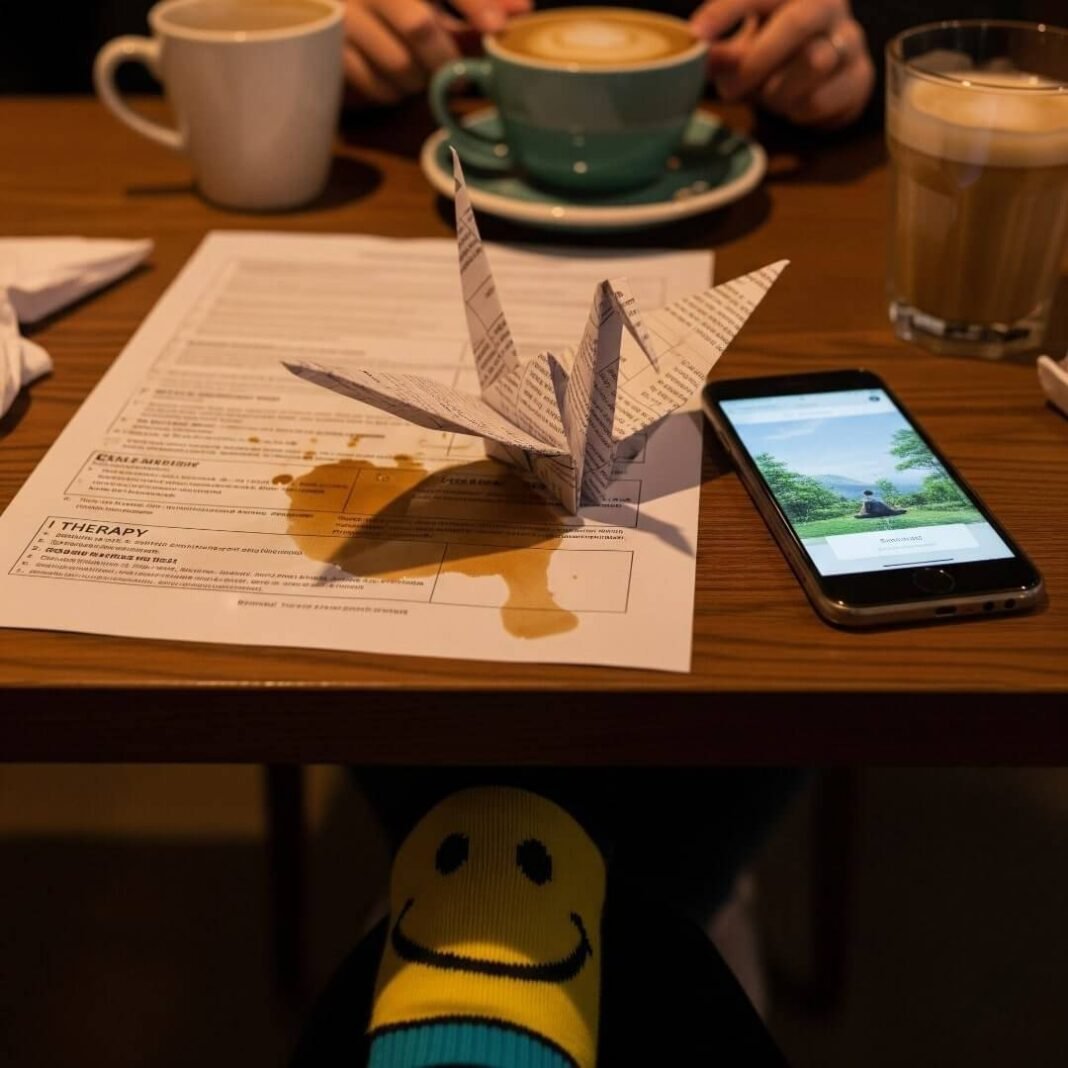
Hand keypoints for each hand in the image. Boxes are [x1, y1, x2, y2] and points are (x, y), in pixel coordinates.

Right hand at [343, 0, 530, 106]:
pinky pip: (374, 86)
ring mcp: (343, 17)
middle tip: (451, 66)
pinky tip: (396, 77)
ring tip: (419, 68)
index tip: (499, 27)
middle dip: (444, 56)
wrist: (338, 2)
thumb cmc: (396, 0)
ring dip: (420, 79)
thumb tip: (523, 11)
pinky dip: (395, 92)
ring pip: (398, 64)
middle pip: (419, 28)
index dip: (475, 4)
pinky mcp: (328, 47)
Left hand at [690, 0, 873, 128]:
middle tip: (729, 89)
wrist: (825, 76)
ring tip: (767, 94)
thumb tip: (704, 52)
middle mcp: (830, 5)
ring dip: (777, 90)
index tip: (696, 35)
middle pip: (797, 24)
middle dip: (756, 60)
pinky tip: (792, 104)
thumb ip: (725, 50)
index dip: (725, 11)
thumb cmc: (774, 51)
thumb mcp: (743, 46)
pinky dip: (796, 110)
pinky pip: (821, 100)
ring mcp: (851, 39)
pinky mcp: (860, 77)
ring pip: (813, 63)